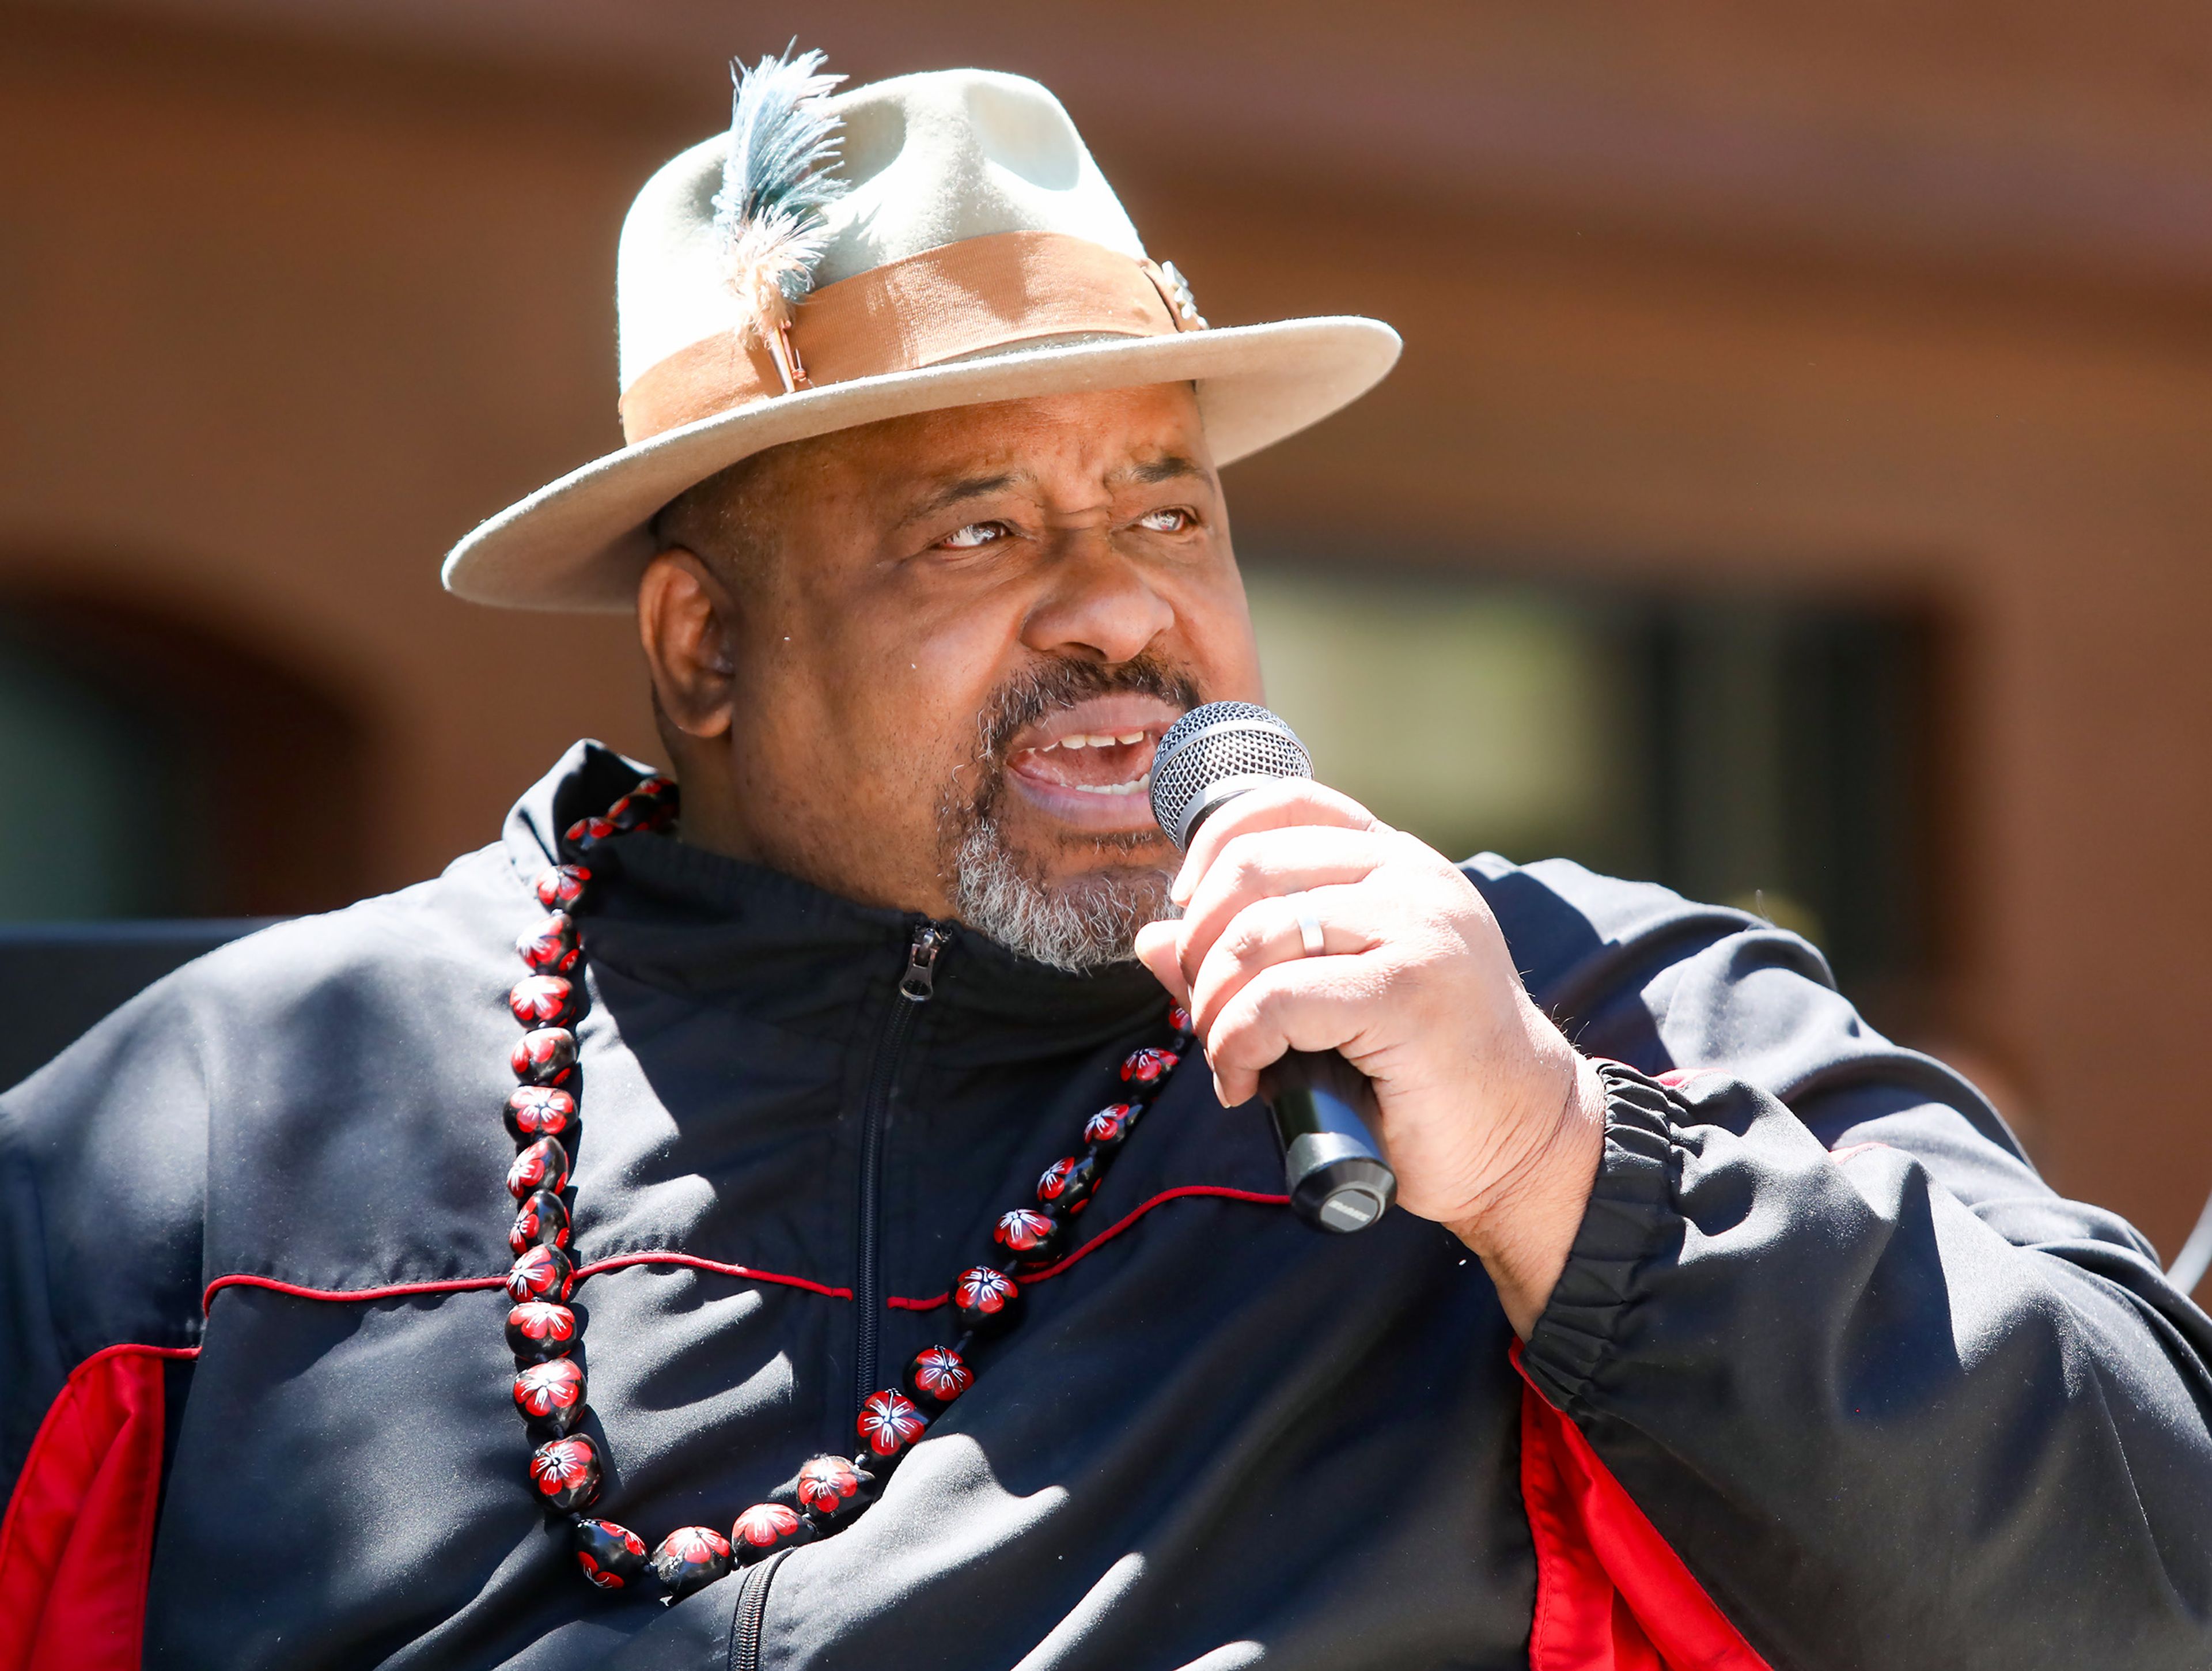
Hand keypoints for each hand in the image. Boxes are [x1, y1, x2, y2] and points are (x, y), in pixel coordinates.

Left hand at [1132, 782, 1605, 1335]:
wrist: (1520, 1139)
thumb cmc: (1422, 1072)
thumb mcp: (1328, 997)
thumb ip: (1246, 958)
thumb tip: (1149, 937)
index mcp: (1398, 863)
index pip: (1285, 803)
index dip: (1214, 847)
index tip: (1188, 911)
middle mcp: (1413, 880)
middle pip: (1252, 867)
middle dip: (1199, 946)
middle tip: (1204, 1013)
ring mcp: (1418, 930)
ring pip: (1256, 936)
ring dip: (1214, 1008)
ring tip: (1229, 1058)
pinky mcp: (1409, 993)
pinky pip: (1276, 1001)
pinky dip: (1236, 1045)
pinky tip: (1245, 1083)